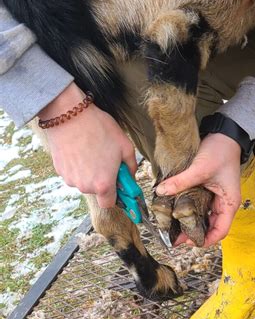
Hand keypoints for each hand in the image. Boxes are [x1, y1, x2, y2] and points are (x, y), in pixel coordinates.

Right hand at [39, 83, 136, 207]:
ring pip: (83, 181)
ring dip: (89, 172)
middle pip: (96, 191)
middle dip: (102, 179)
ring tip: (91, 150)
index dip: (115, 195)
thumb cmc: (98, 128)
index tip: (118, 184)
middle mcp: (85, 186)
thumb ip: (131, 166)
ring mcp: (70, 179)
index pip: (109, 203)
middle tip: (105, 159)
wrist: (68, 114)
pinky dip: (77, 165)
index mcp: (103, 184)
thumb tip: (130, 175)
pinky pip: (72, 173)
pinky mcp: (59, 170)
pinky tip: (79, 149)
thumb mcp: (124, 145)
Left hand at [155, 133, 241, 245]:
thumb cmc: (221, 152)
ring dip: (192, 224)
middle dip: (195, 234)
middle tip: (176, 237)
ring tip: (175, 228)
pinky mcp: (210, 192)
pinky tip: (178, 213)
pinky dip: (190, 212)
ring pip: (205, 219)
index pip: (221, 231)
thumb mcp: (200, 168)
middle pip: (212, 228)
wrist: (225, 135)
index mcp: (229, 203)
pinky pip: (201, 208)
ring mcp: (218, 199)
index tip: (189, 241)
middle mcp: (225, 204)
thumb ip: (181, 181)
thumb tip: (162, 191)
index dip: (206, 240)